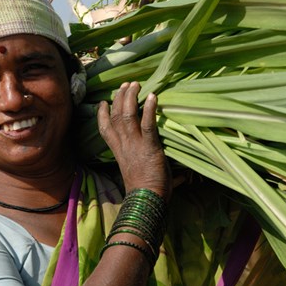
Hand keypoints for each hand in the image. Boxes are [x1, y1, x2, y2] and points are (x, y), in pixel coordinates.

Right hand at [97, 82, 170, 199]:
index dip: (102, 114)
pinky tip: (153, 96)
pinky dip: (149, 108)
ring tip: (135, 85)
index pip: (105, 129)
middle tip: (125, 85)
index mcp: (118, 152)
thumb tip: (184, 176)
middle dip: (119, 98)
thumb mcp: (143, 176)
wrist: (146, 200)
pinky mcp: (149, 146)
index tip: (104, 102)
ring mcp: (135, 145)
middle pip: (115, 116)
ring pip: (127, 115)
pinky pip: (147, 124)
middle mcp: (123, 145)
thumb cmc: (146, 192)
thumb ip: (156, 171)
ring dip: (130, 97)